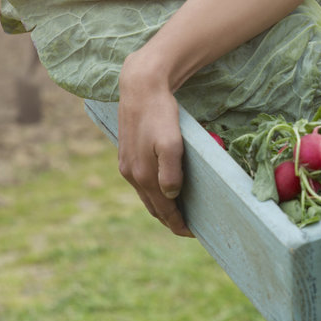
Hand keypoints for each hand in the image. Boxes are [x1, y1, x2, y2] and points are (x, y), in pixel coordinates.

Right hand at [117, 51, 193, 237]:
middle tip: (189, 227)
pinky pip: (141, 183)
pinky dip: (154, 192)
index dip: (178, 223)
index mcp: (143, 175)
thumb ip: (170, 172)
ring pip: (146, 195)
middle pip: (153, 207)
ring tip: (178, 213)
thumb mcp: (171, 143)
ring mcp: (126, 165)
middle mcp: (131, 174)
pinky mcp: (126, 154)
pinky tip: (164, 189)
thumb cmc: (161, 114)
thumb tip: (171, 196)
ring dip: (162, 207)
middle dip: (170, 220)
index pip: (163, 210)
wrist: (140, 88)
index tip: (193, 232)